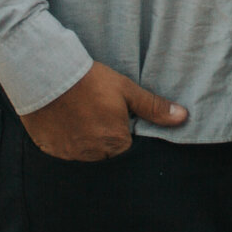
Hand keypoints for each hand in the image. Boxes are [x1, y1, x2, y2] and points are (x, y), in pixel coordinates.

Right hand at [17, 62, 186, 160]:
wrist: (48, 75)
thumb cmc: (91, 81)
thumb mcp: (126, 90)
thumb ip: (154, 108)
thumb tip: (182, 117)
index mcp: (114, 143)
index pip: (128, 151)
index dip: (126, 136)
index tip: (121, 122)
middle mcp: (91, 155)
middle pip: (106, 156)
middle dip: (108, 142)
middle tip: (100, 118)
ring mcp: (68, 155)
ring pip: (85, 156)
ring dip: (87, 143)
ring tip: (84, 118)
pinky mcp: (50, 150)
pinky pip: (64, 153)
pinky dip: (67, 142)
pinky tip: (67, 123)